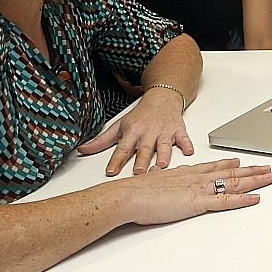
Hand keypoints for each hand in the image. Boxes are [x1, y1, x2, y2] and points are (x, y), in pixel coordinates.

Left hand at [77, 87, 193, 175]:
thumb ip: (102, 141)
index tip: (111, 171)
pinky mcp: (178, 130)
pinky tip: (188, 152)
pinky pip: (183, 138)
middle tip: (139, 173)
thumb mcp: (119, 125)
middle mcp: (148, 132)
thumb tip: (83, 150)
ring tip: (161, 166)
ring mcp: (164, 131)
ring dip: (163, 156)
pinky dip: (187, 144)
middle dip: (142, 161)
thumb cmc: (140, 115)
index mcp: (132, 132)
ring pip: (164, 146)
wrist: (162, 98)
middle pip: (144, 149)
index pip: (123, 148)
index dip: (116, 160)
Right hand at [109, 158, 271, 225]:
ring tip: (268, 178)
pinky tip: (256, 198)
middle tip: (266, 168)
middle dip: (250, 171)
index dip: (229, 164)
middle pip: (229, 173)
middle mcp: (196, 177)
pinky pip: (226, 201)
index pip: (213, 167)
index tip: (240, 162)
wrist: (128, 195)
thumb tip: (166, 186)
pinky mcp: (198, 202)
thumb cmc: (137, 192)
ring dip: (253, 181)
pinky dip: (243, 199)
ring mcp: (199, 189)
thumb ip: (166, 184)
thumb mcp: (155, 183)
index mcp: (186, 173)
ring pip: (233, 183)